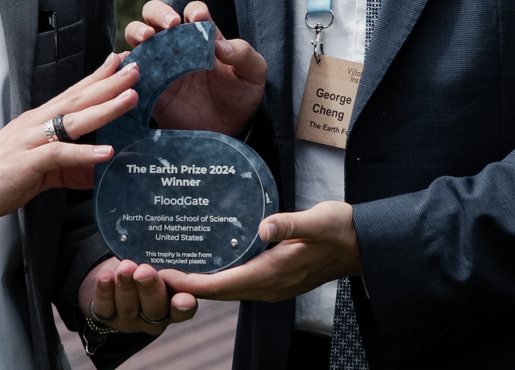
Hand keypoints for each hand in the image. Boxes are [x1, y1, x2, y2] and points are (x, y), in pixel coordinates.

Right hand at [0, 54, 136, 229]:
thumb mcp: (39, 170)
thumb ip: (68, 167)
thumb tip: (96, 168)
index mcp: (38, 121)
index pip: (73, 93)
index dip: (97, 77)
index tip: (119, 61)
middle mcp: (35, 124)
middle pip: (78, 98)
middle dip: (109, 83)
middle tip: (136, 68)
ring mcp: (30, 140)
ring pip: (73, 120)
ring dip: (104, 108)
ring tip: (130, 98)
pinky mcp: (26, 162)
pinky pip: (59, 154)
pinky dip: (84, 152)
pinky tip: (106, 151)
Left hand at [78, 257, 198, 334]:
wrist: (112, 270)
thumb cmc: (144, 263)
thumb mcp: (159, 261)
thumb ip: (169, 260)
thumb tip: (178, 244)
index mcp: (173, 303)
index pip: (184, 309)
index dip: (185, 306)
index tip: (185, 299)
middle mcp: (154, 317)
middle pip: (156, 310)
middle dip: (150, 289)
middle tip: (145, 271)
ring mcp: (130, 320)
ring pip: (129, 308)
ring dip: (126, 286)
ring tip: (125, 267)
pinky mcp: (107, 317)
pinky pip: (105, 309)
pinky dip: (105, 292)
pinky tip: (105, 278)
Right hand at [125, 0, 265, 135]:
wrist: (228, 132)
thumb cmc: (241, 97)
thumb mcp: (253, 74)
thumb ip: (243, 54)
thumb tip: (221, 46)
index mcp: (203, 36)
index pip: (193, 11)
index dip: (194, 11)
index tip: (199, 18)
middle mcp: (178, 45)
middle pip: (156, 15)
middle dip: (158, 13)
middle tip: (170, 24)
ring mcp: (161, 64)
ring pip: (137, 36)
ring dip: (137, 31)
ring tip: (147, 39)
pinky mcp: (149, 87)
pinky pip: (130, 71)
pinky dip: (126, 64)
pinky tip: (132, 66)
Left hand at [158, 201, 359, 302]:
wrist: (363, 245)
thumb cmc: (341, 230)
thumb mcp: (318, 221)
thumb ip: (290, 224)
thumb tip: (264, 226)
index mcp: (273, 275)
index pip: (222, 286)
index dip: (190, 283)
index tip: (162, 275)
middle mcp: (268, 286)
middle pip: (218, 292)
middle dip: (185, 284)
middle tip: (151, 270)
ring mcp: (271, 284)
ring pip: (226, 289)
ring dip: (198, 281)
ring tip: (169, 265)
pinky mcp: (274, 277)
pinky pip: (237, 282)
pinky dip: (215, 275)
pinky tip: (203, 259)